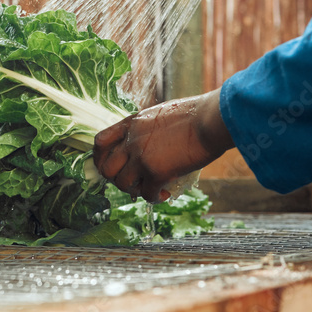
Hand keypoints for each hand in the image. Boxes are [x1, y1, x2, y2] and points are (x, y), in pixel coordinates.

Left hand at [93, 90, 233, 202]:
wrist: (211, 119)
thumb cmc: (195, 114)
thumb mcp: (161, 114)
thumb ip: (147, 129)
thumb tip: (149, 143)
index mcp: (131, 123)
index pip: (100, 142)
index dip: (100, 158)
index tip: (109, 166)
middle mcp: (131, 140)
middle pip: (106, 168)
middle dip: (115, 179)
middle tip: (130, 182)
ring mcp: (141, 157)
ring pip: (122, 184)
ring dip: (133, 190)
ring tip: (148, 189)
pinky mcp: (156, 172)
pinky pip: (146, 194)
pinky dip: (154, 198)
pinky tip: (164, 194)